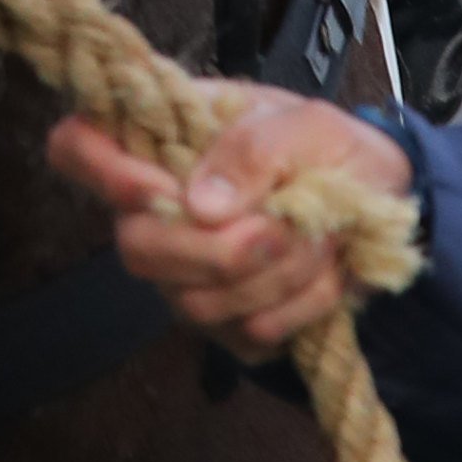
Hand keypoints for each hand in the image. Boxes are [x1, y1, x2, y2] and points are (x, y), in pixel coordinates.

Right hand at [48, 96, 411, 349]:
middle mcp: (159, 209)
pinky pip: (248, 337)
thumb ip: (252, 149)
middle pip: (136, 249)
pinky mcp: (231, 323)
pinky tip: (326, 273)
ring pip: (195, 303)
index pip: (78, 147)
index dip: (100, 172)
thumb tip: (197, 205)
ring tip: (322, 238)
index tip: (159, 189)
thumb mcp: (307, 124)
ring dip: (274, 277)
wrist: (383, 204)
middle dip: (212, 251)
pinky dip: (300, 308)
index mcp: (163, 138)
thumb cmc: (332, 148)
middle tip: (277, 229)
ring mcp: (189, 273)